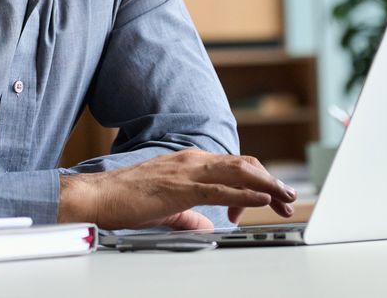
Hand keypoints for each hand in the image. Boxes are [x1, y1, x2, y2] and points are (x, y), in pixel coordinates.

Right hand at [58, 149, 295, 229]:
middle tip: (288, 198)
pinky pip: (221, 189)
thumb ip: (189, 215)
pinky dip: (246, 193)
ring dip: (266, 185)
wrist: (98, 196)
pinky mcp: (181, 187)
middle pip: (243, 166)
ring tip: (285, 196)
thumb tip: (207, 226)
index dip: (257, 181)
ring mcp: (187, 171)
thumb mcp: (166, 208)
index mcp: (189, 162)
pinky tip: (262, 199)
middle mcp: (192, 160)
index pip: (233, 166)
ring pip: (238, 172)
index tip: (270, 199)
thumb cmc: (126, 199)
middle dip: (270, 181)